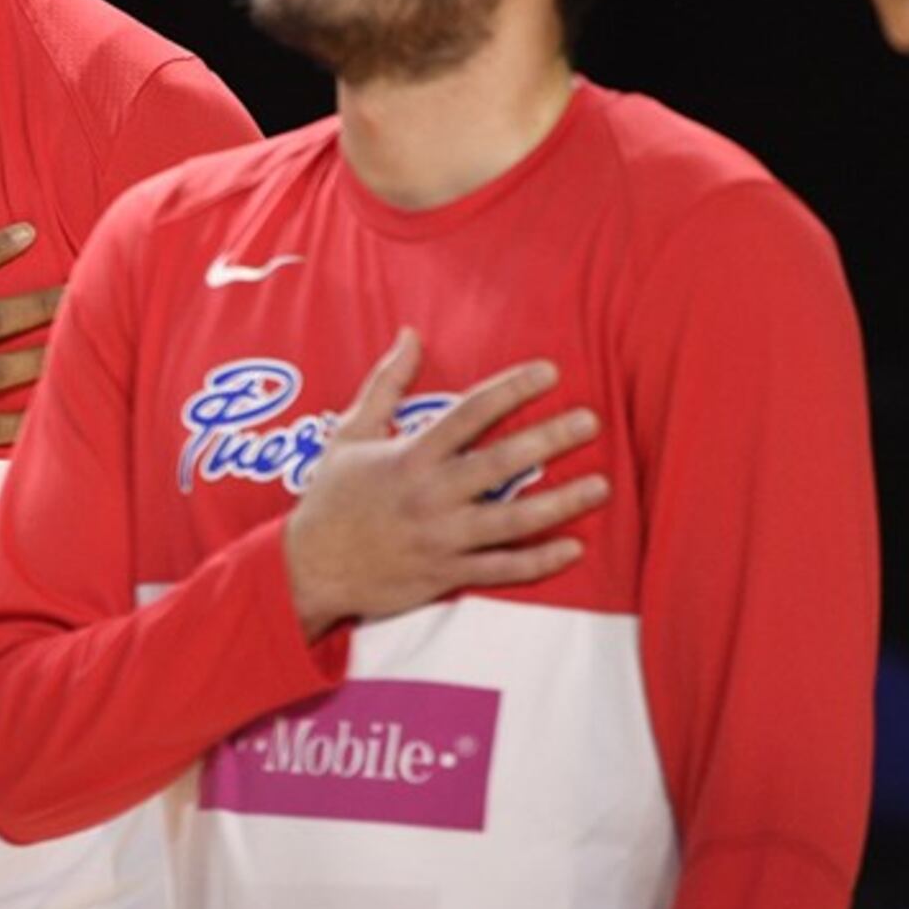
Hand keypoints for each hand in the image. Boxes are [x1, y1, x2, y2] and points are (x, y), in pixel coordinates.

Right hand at [283, 330, 604, 638]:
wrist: (307, 568)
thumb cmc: (330, 498)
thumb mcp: (349, 433)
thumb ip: (386, 384)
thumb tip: (410, 334)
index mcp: (409, 456)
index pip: (470, 413)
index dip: (512, 389)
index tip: (550, 371)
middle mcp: (430, 495)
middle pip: (501, 462)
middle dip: (550, 439)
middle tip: (591, 421)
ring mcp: (440, 537)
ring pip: (512, 520)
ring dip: (561, 502)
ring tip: (601, 485)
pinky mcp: (445, 574)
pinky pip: (502, 569)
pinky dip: (540, 560)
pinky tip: (574, 547)